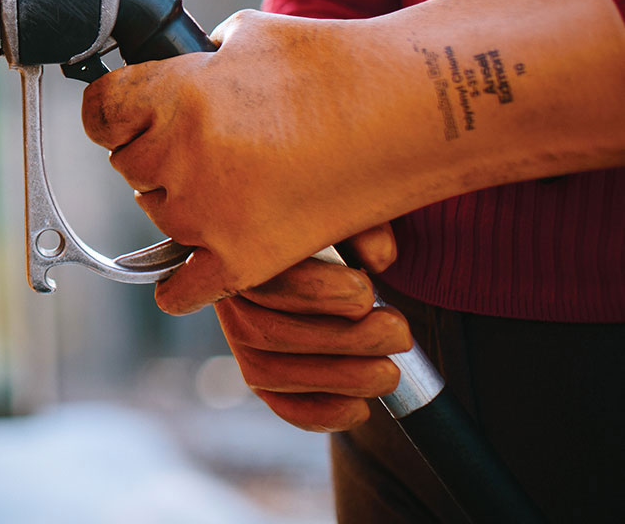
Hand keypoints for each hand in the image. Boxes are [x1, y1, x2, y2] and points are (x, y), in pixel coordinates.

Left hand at [83, 8, 417, 313]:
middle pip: (131, 167)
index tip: (127, 116)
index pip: (99, 113)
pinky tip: (191, 270)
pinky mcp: (243, 260)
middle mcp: (180, 155)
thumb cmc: (338, 63)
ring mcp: (208, 213)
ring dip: (185, 203)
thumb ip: (197, 58)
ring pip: (160, 217)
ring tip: (241, 181)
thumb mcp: (249, 35)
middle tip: (208, 145)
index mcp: (174, 95)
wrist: (414, 109)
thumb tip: (173, 67)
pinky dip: (183, 285)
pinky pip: (182, 289)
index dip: (115, 113)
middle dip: (160, 156)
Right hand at [216, 224, 411, 431]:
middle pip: (270, 333)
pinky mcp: (259, 375)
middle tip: (398, 332)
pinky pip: (279, 405)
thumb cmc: (327, 226)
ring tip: (389, 372)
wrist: (309, 246)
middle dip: (343, 340)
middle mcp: (228, 302)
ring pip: (272, 374)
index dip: (316, 293)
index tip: (366, 292)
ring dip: (338, 379)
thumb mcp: (342, 212)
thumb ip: (361, 225)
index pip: (264, 281)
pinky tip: (360, 408)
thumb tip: (377, 259)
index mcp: (240, 253)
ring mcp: (240, 343)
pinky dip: (319, 414)